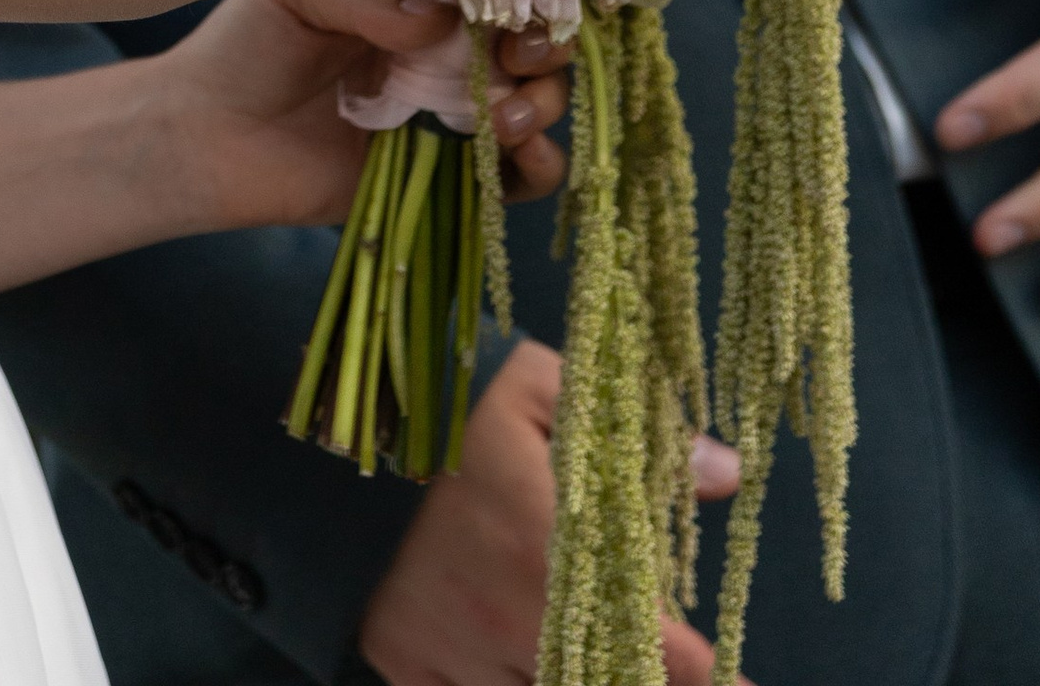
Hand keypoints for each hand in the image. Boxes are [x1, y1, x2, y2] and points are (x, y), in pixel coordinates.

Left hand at [150, 0, 573, 234]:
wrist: (203, 137)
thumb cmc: (245, 45)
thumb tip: (443, 18)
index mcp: (413, 2)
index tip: (517, 10)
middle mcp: (439, 58)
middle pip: (525, 50)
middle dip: (543, 54)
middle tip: (518, 64)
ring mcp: (443, 120)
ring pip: (529, 111)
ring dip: (542, 109)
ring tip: (506, 118)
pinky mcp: (439, 180)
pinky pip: (506, 179)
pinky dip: (534, 169)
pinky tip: (523, 157)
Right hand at [358, 340, 742, 685]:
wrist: (299, 432)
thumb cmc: (432, 398)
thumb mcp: (535, 384)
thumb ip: (631, 429)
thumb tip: (725, 471)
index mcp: (554, 555)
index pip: (667, 652)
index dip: (714, 676)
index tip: (741, 677)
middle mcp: (513, 627)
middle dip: (640, 679)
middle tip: (661, 663)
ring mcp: (456, 657)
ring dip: (567, 674)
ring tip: (572, 642)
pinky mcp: (406, 670)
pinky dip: (502, 683)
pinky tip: (512, 660)